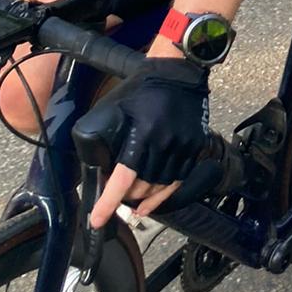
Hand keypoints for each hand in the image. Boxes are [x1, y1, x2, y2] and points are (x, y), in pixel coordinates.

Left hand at [89, 58, 209, 227]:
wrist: (178, 72)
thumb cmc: (141, 89)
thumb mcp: (113, 108)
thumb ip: (103, 136)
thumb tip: (96, 165)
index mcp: (143, 133)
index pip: (123, 177)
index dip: (109, 202)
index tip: (96, 220)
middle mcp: (166, 142)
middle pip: (143, 186)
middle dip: (125, 198)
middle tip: (114, 200)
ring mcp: (184, 146)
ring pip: (161, 187)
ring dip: (144, 201)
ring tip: (132, 207)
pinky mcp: (195, 147)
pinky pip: (179, 180)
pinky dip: (164, 195)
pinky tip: (152, 204)